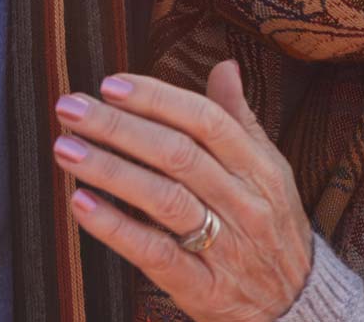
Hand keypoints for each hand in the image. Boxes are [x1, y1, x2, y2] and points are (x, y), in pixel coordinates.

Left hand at [53, 62, 313, 321]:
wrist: (297, 306)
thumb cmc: (273, 228)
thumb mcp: (269, 171)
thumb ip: (240, 120)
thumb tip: (224, 66)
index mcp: (259, 168)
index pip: (206, 121)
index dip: (157, 98)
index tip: (111, 84)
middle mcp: (243, 203)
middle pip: (177, 155)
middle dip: (119, 127)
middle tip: (71, 108)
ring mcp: (224, 246)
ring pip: (163, 199)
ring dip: (110, 170)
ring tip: (66, 148)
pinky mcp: (202, 287)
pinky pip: (154, 252)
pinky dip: (115, 227)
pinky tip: (81, 203)